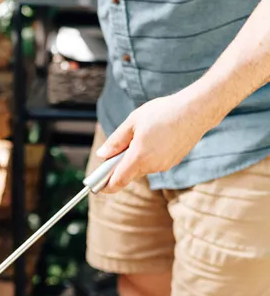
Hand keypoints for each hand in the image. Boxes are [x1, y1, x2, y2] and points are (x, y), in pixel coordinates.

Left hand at [97, 89, 215, 192]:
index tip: (97, 186)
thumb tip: (102, 155)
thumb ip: (115, 141)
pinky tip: (154, 138)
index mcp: (139, 158)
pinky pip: (154, 163)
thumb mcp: (133, 122)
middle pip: (129, 174)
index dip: (105, 186)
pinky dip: (148, 155)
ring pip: (142, 168)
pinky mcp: (174, 161)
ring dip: (135, 158)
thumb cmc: (165, 112)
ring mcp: (165, 165)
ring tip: (140, 136)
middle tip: (115, 151)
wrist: (198, 109)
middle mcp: (152, 166)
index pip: (117, 181)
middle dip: (119, 167)